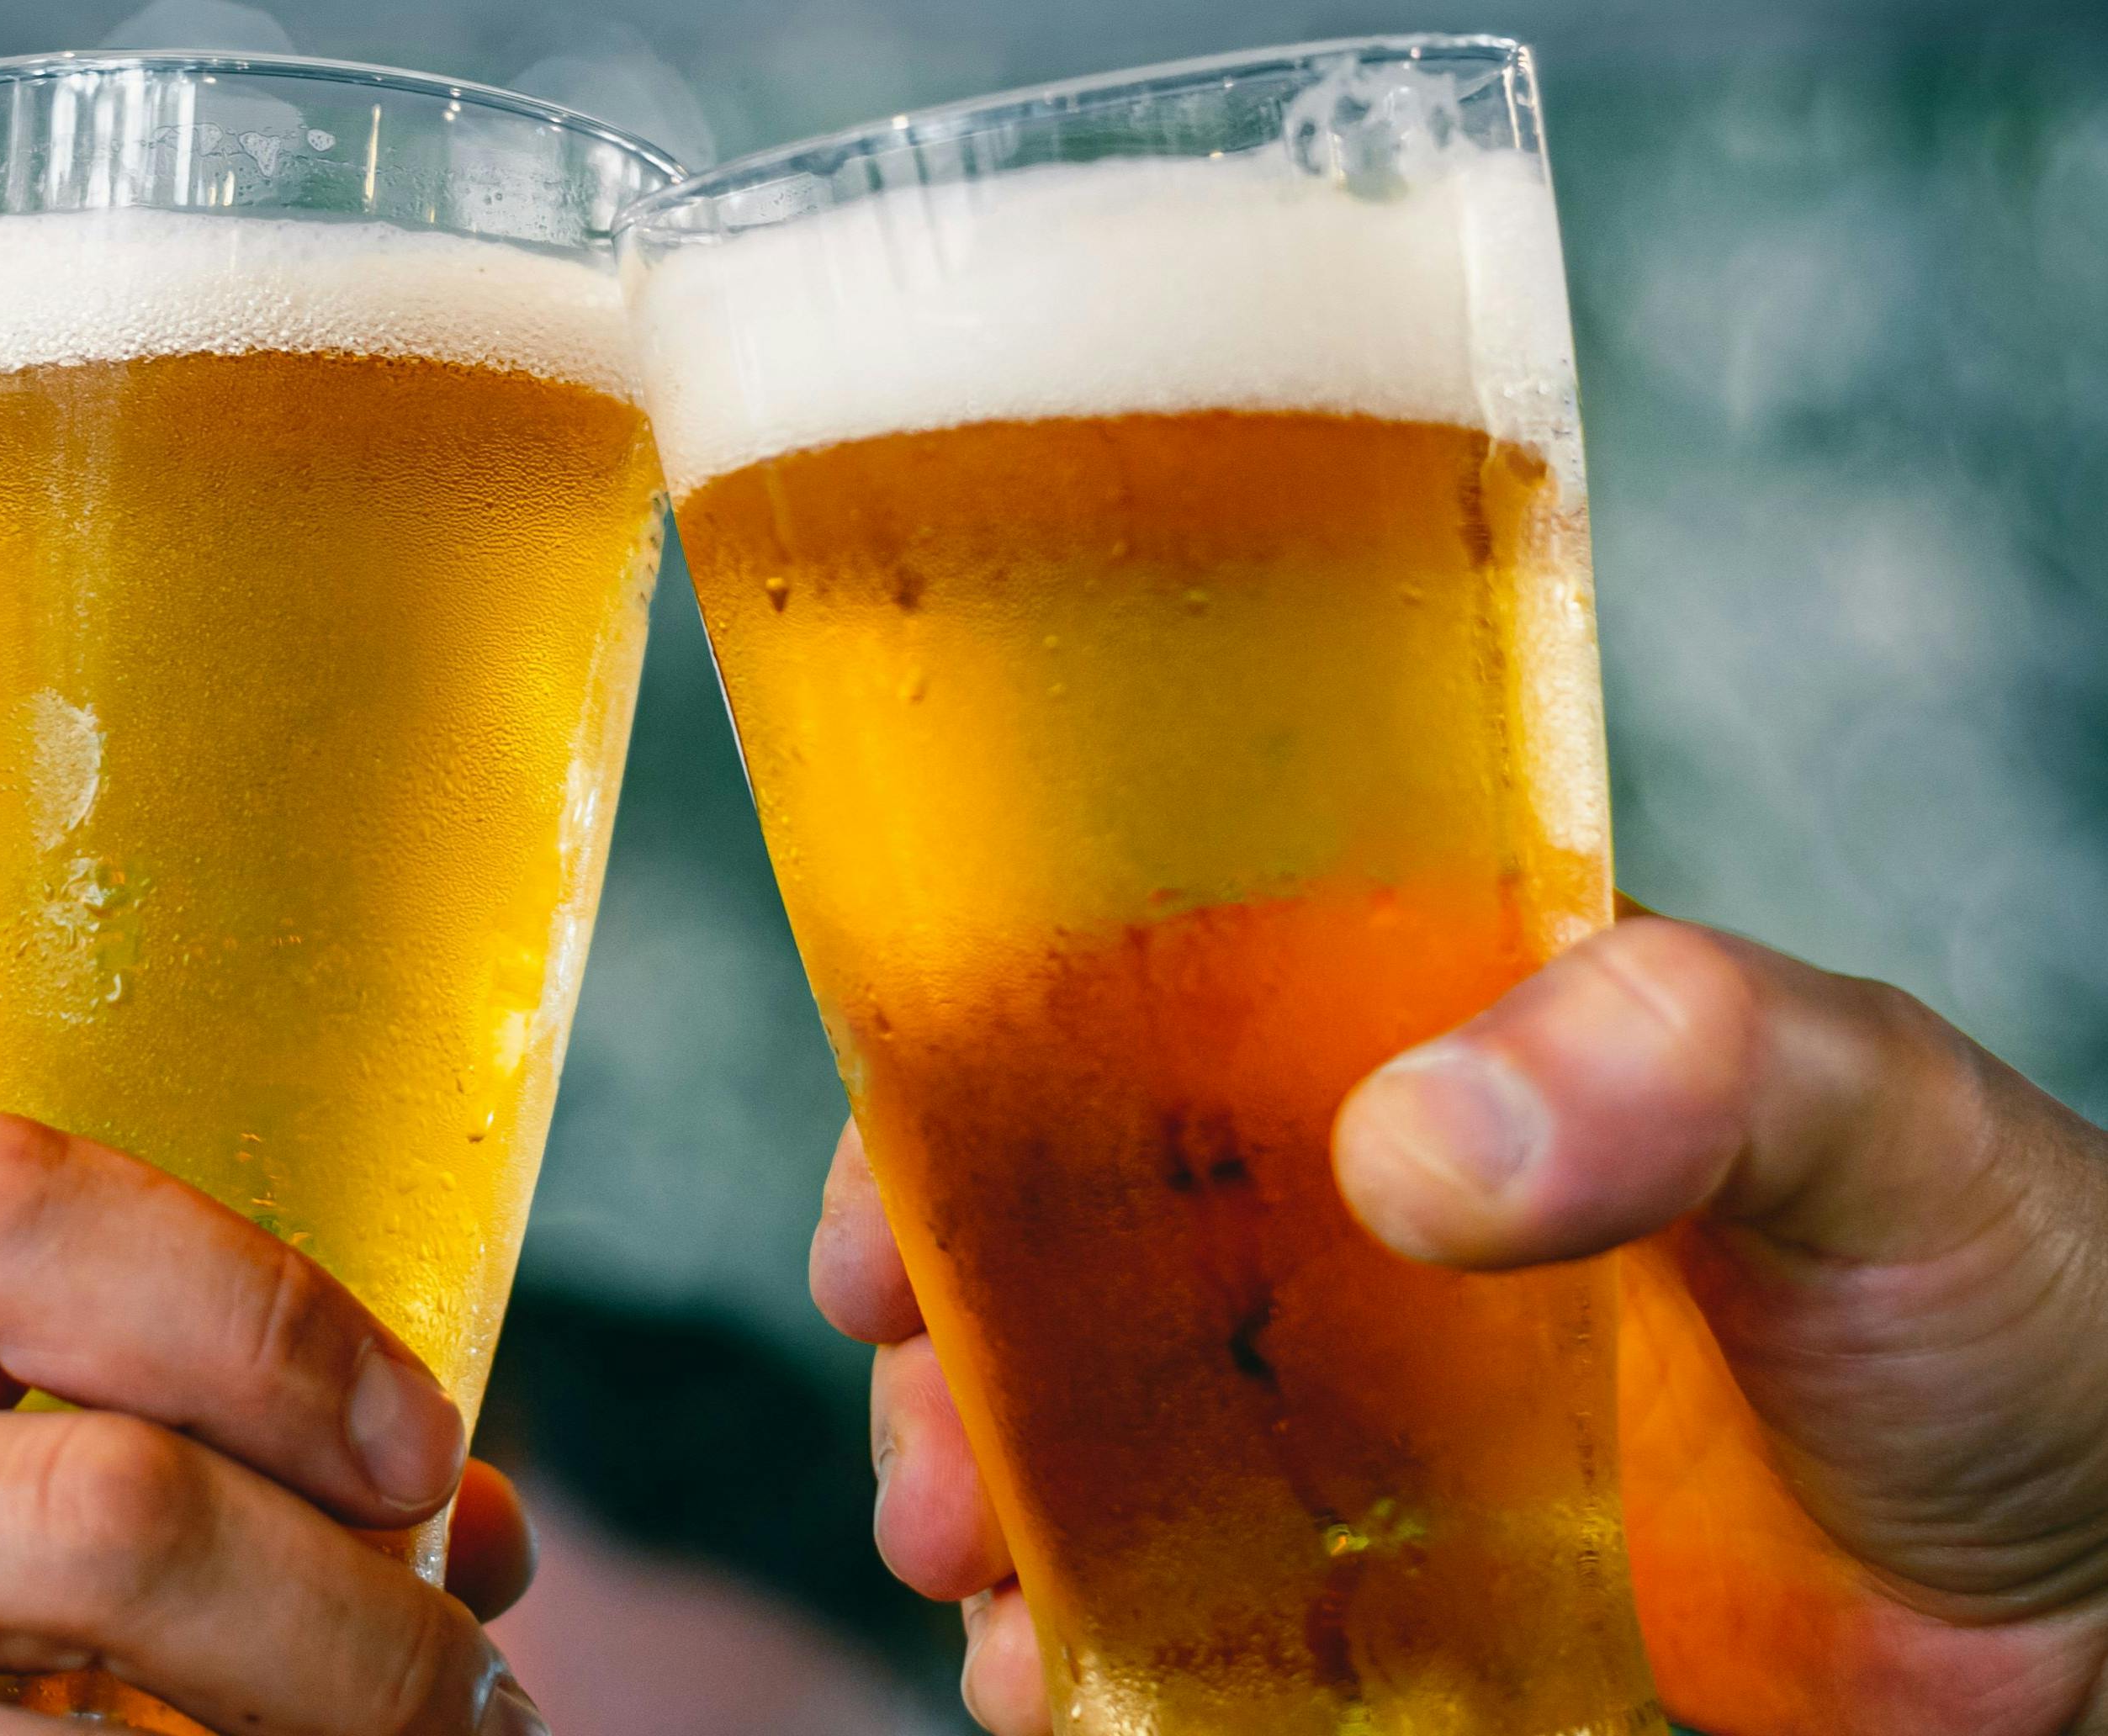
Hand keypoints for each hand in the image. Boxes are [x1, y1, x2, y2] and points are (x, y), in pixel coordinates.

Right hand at [814, 916, 2107, 1735]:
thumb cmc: (2008, 1295)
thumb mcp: (1867, 1116)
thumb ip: (1676, 1061)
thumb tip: (1411, 1144)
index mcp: (1414, 1044)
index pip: (1124, 1026)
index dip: (964, 1109)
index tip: (883, 1233)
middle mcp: (1351, 1224)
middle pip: (1060, 1258)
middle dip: (949, 1360)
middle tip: (931, 1471)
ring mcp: (1360, 1418)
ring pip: (1090, 1441)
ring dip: (991, 1509)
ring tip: (984, 1595)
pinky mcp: (1396, 1590)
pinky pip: (1187, 1609)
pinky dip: (1096, 1647)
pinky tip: (1072, 1684)